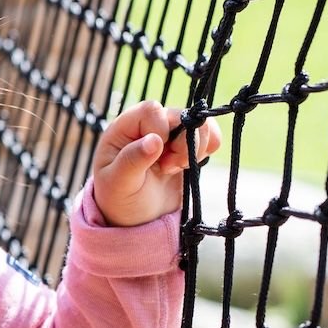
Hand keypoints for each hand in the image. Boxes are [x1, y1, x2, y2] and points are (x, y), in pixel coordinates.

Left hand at [91, 101, 222, 227]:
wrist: (135, 217)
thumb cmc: (118, 197)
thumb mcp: (118, 183)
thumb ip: (132, 160)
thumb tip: (154, 140)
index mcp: (125, 127)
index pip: (152, 110)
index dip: (160, 132)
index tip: (155, 158)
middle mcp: (148, 124)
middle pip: (180, 114)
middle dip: (182, 143)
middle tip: (168, 168)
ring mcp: (170, 133)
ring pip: (199, 124)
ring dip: (194, 148)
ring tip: (174, 168)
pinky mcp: (187, 145)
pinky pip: (210, 135)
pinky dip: (208, 149)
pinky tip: (188, 165)